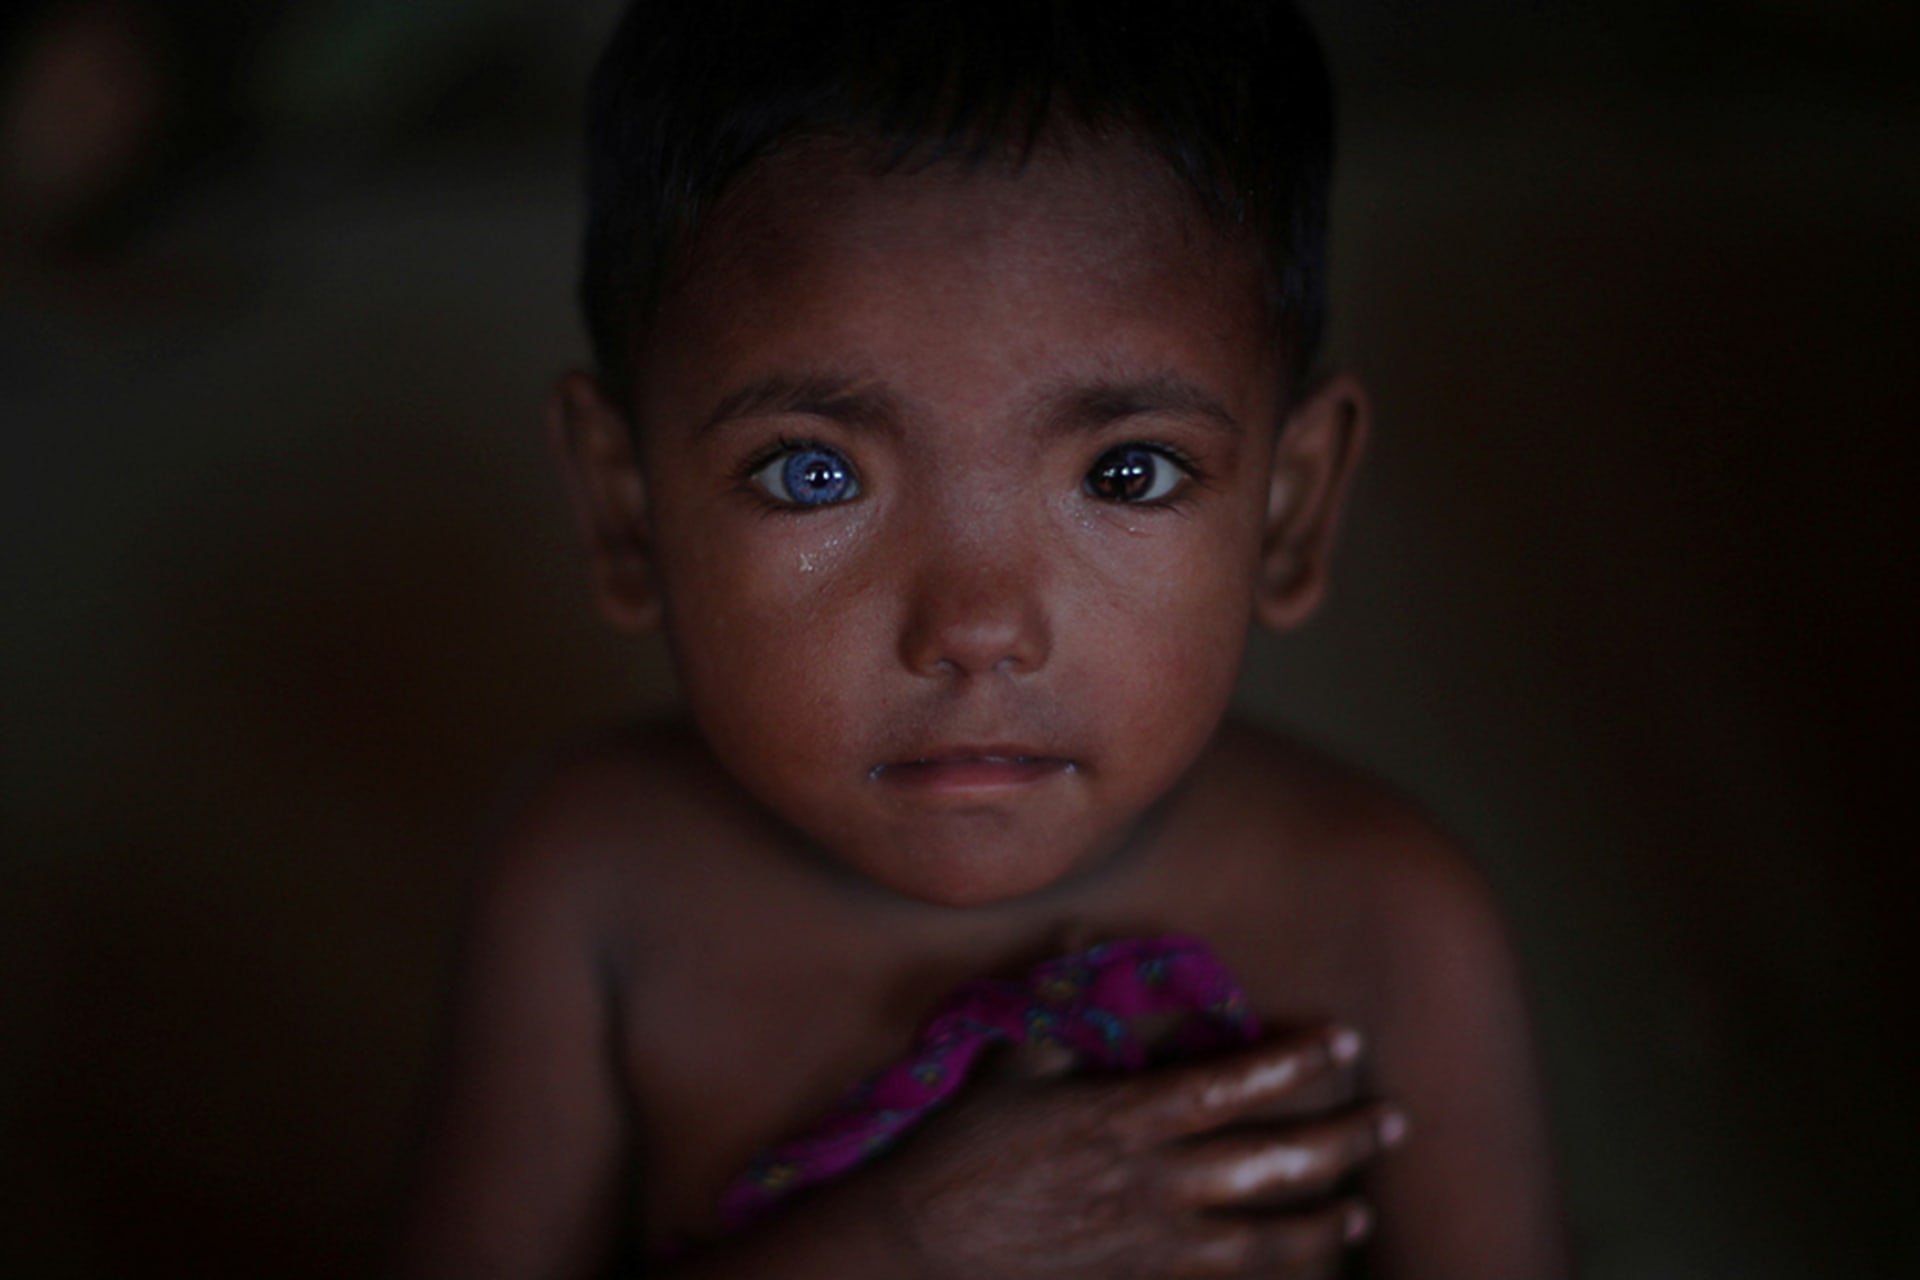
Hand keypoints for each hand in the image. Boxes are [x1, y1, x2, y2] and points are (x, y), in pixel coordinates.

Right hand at [868, 1025, 1405, 1278]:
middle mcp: (1153, 1183)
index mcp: (1125, 1117)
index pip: (1232, 1084)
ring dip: (1322, 1225)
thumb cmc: (961, 1152)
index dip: (1296, 1061)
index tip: (1346, 1040)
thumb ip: (1053, 1006)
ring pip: (1264, 1240)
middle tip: (1395, 1122)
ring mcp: (1151, 1246)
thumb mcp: (1007, 1068)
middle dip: (1343, 1142)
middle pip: (1272, 1163)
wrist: (921, 1249)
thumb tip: (1074, 933)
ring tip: (1360, 1212)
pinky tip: (1296, 1276)